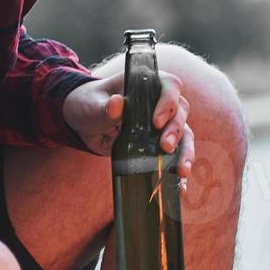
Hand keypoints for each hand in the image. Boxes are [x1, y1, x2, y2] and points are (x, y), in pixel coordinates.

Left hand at [62, 70, 193, 190]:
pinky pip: (176, 154)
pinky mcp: (158, 143)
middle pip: (180, 111)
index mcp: (146, 84)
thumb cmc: (88, 104)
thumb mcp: (91, 104)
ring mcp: (162, 124)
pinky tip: (181, 186)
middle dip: (176, 131)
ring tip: (182, 171)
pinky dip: (179, 168)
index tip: (157, 122)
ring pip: (185, 134)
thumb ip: (103, 106)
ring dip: (186, 152)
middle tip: (165, 147)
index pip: (169, 86)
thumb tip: (116, 104)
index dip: (168, 102)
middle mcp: (160, 102)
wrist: (83, 123)